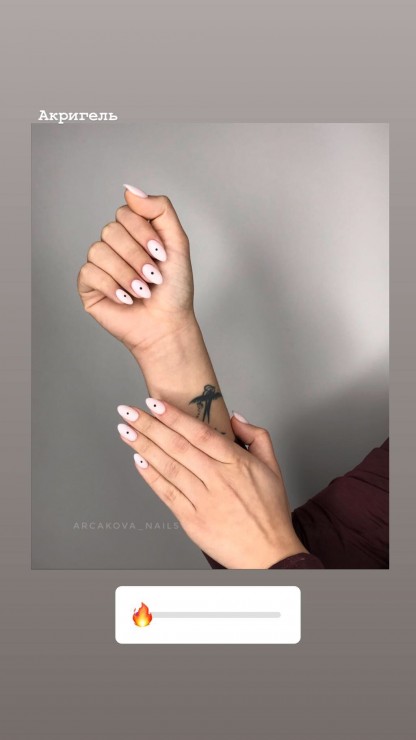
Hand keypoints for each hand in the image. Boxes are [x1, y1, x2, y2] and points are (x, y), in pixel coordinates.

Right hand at [77, 186, 195, 356]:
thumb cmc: (174, 289)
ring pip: (98, 251)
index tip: (162, 255)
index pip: (125, 212)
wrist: (168, 325)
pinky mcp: (88, 286)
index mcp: (133, 232)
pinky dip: (112, 286)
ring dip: (126, 274)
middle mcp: (114, 245)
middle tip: (153, 278)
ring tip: (143, 292)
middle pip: (111, 230)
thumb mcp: (177, 243)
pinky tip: (127, 299)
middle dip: (137, 256)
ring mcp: (99, 265)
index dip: (143, 233)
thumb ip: (160, 210)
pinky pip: (89, 272)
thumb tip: (129, 190)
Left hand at [116, 400, 307, 568]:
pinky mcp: (192, 520)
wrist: (269, 554)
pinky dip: (151, 476)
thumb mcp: (273, 467)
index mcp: (237, 463)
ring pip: (168, 467)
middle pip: (177, 446)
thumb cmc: (269, 512)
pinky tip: (138, 461)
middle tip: (128, 411)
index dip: (174, 417)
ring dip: (143, 446)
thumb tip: (235, 417)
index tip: (155, 404)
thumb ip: (257, 436)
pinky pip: (167, 494)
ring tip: (125, 431)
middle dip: (149, 426)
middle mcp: (218, 479)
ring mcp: (203, 500)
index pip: (199, 433)